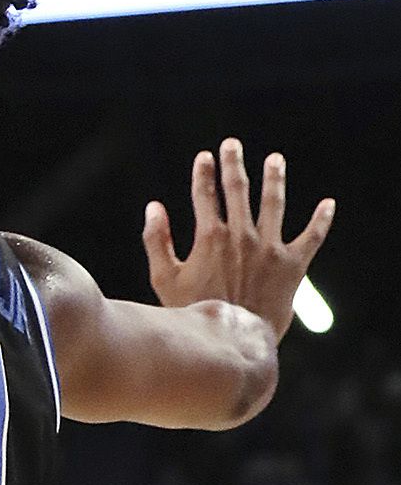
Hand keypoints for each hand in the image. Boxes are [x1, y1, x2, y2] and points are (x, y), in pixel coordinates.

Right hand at [143, 141, 334, 340]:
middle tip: (233, 145)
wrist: (234, 339)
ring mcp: (269, 248)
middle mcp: (242, 235)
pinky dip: (321, 220)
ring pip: (274, 203)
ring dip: (274, 178)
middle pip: (238, 189)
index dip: (203, 173)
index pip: (205, 194)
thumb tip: (154, 206)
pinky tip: (328, 204)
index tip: (204, 157)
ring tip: (275, 160)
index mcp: (210, 236)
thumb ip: (157, 239)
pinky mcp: (293, 265)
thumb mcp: (163, 278)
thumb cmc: (194, 312)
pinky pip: (311, 237)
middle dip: (233, 163)